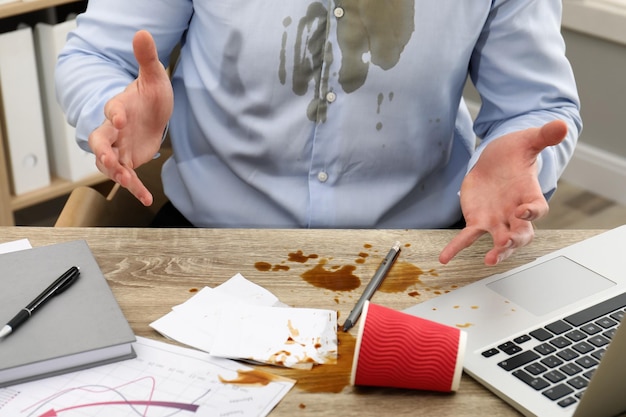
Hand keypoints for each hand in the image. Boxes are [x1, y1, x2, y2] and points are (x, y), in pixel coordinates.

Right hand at [88, 30, 173, 205]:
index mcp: (119, 108)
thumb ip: (146, 59)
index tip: (121, 118)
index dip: (115, 114)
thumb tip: (143, 33)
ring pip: (108, 163)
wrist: (153, 112)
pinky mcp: (129, 161)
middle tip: (108, 158)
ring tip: (128, 180)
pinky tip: (147, 199)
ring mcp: (119, 147)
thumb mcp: (153, 77)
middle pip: (100, 141)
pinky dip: (136, 188)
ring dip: (116, 172)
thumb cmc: (150, 95)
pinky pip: (129, 177)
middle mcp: (114, 130)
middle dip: (102, 150)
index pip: (112, 111)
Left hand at [439, 120, 568, 264]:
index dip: (532, 212)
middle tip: (506, 244)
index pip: (537, 209)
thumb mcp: (527, 141)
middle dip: (515, 240)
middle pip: (522, 234)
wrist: (494, 160)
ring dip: (497, 251)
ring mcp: (497, 221)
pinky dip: (456, 248)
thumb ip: (544, 136)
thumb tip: (561, 125)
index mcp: (529, 196)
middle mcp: (516, 214)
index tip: (524, 211)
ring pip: (499, 241)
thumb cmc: (514, 153)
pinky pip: (467, 238)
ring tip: (489, 261)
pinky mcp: (478, 221)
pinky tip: (444, 259)